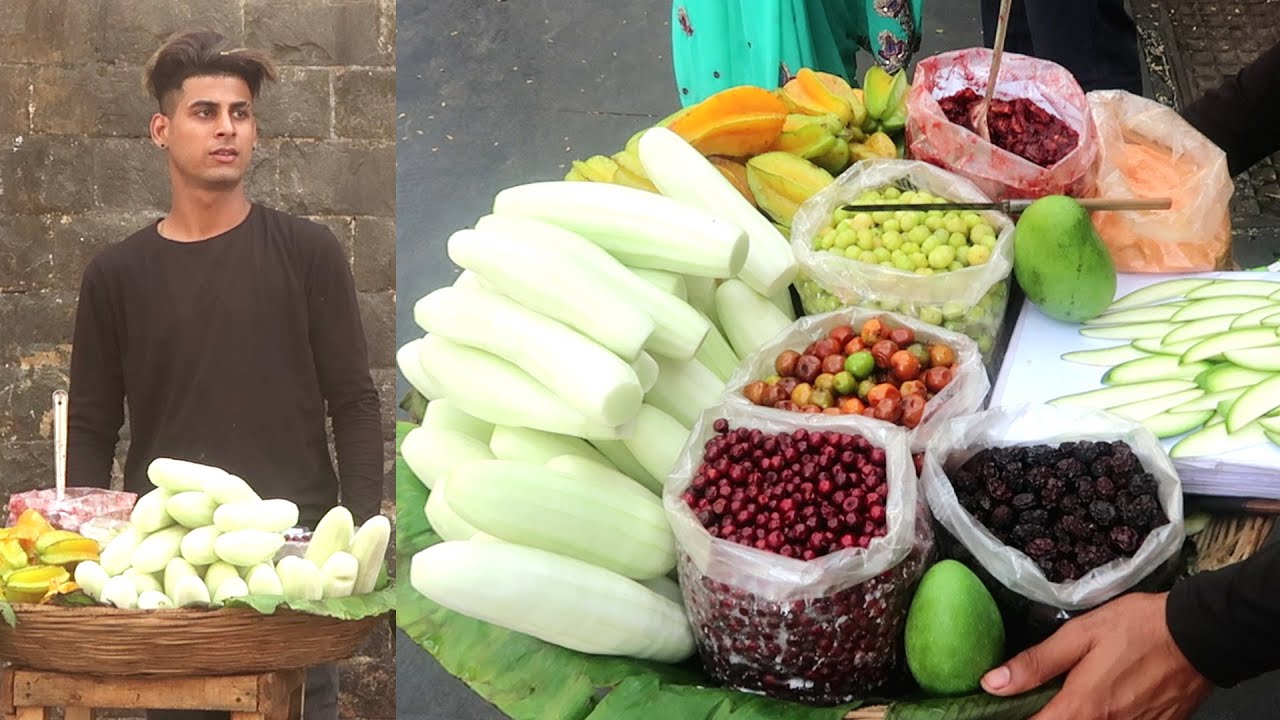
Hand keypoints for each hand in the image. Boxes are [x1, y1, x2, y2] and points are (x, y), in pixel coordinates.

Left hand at [981, 592, 1212, 719]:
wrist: (1201, 634)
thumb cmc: (1137, 627)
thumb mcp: (1079, 635)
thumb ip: (1036, 663)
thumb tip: (992, 684)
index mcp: (1084, 708)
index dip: (1016, 719)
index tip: (1002, 710)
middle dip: (1048, 717)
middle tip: (1038, 698)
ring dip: (1076, 715)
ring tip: (1072, 693)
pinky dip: (1107, 718)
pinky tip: (1107, 697)